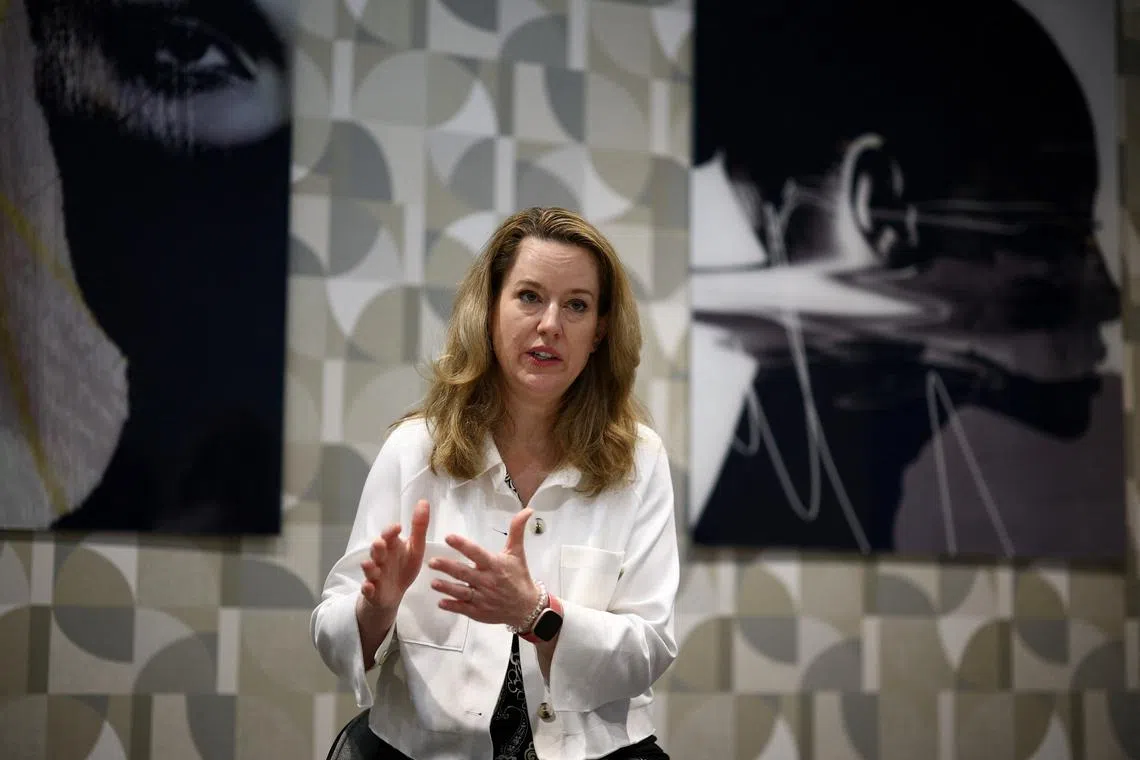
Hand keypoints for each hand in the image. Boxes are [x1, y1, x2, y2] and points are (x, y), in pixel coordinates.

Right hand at [359, 499, 429, 613]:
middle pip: (376, 551)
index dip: (391, 531)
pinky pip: (367, 590)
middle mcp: (380, 558)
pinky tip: (369, 587)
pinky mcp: (372, 591)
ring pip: (370, 569)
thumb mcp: (415, 548)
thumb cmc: (403, 567)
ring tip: (370, 564)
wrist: (392, 594)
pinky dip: (367, 588)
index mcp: (392, 546)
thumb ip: (419, 527)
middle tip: (380, 542)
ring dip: (369, 567)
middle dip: (377, 547)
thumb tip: (424, 501)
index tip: (398, 527)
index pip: (389, 536)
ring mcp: (374, 574)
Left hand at [429, 508, 540, 628]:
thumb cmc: (519, 577)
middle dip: (447, 567)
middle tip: (431, 562)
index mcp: (494, 565)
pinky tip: (441, 602)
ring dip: (446, 588)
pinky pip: (463, 608)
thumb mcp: (517, 552)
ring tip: (433, 582)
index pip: (476, 553)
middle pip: (464, 572)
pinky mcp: (479, 612)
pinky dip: (452, 606)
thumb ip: (517, 530)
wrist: (527, 607)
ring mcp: (483, 598)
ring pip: (461, 591)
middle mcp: (487, 581)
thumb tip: (527, 510)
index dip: (462, 545)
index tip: (448, 537)